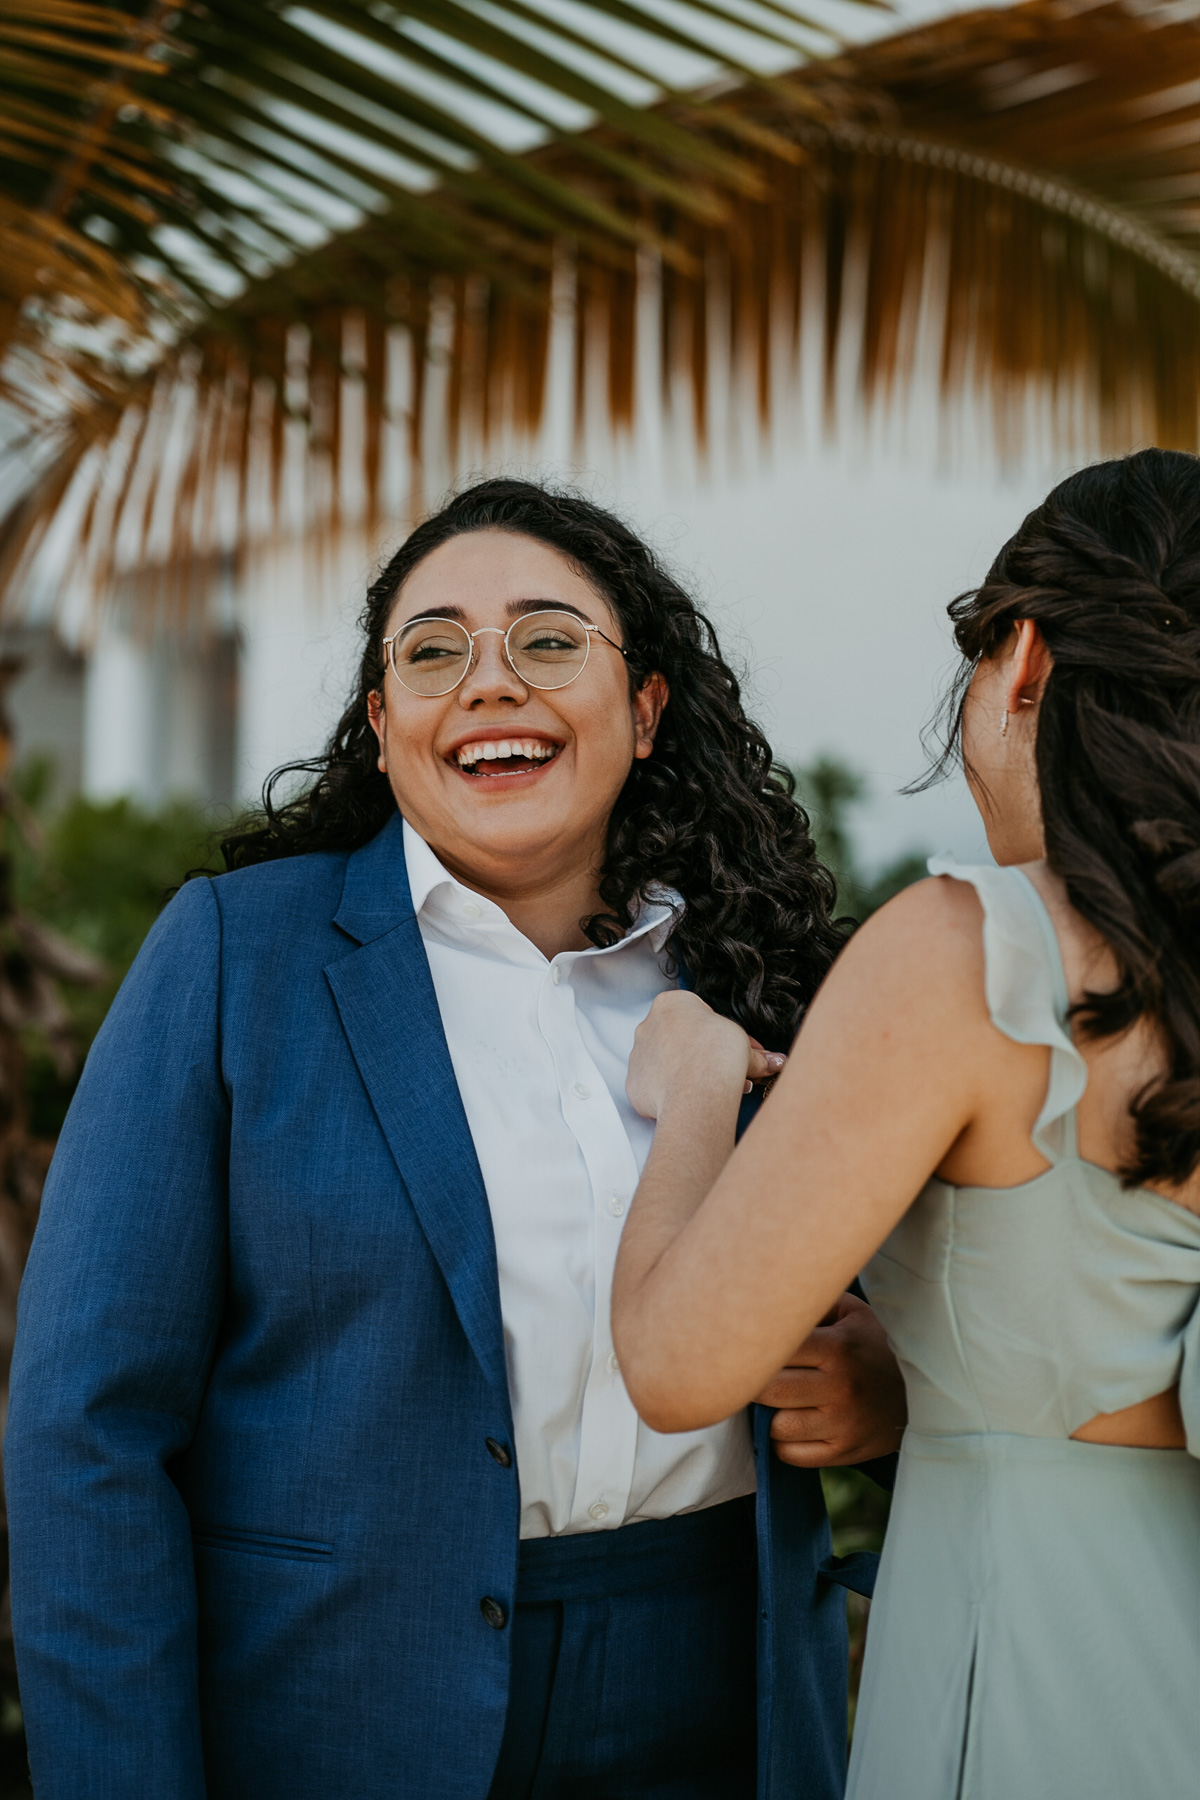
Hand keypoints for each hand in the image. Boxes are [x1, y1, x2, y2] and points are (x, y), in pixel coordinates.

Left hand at [626, 991, 784, 1120]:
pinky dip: (673, 1092)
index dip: (723, 1035)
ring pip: (668, 1063)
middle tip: (731, 1074)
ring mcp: (638, 1054)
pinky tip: (692, 1100)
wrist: (696, 1092)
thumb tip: (777, 1062)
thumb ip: (756, 1053)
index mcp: (671, 1003)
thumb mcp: (744, 1045)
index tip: (738, 1053)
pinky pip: (657, 1086)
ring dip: (690, 1073)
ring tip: (716, 1091)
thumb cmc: (719, 1056)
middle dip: (706, 1056)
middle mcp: (648, 1024)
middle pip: (682, 1039)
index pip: (700, 1015)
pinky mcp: (634, 1083)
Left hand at [756, 1291, 906, 1466]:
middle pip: (768, 1390)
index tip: (757, 1347)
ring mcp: (842, 1424)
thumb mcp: (852, 1314)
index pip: (776, 1349)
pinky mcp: (844, 1451)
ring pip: (776, 1426)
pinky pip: (791, 1454)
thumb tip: (768, 1301)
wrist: (923, 1391)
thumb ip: (813, 1305)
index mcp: (838, 1347)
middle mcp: (840, 1387)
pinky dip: (785, 1441)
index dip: (759, 1348)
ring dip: (772, 1414)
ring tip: (783, 1400)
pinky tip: (796, 1422)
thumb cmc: (874, 1344)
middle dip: (758, 1382)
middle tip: (763, 1375)